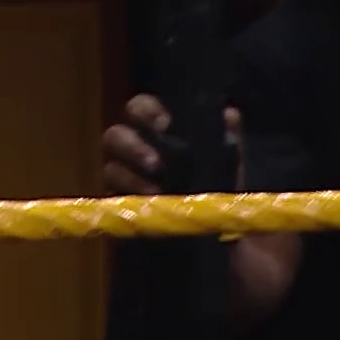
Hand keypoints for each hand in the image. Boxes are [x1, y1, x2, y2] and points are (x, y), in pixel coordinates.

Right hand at [101, 94, 242, 194]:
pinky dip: (130, 193)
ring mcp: (122, 176)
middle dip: (132, 144)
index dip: (147, 110)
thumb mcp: (227, 164)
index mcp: (156, 132)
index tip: (165, 123)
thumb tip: (230, 113)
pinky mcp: (119, 202)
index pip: (140, 108)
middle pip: (114, 134)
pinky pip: (113, 193)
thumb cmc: (215, 188)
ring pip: (109, 164)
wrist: (214, 232)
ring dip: (130, 174)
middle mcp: (133, 149)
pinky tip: (151, 196)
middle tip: (156, 161)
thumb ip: (227, 138)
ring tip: (156, 183)